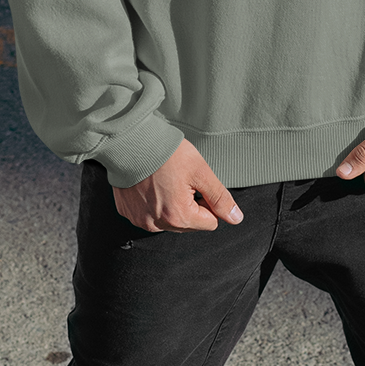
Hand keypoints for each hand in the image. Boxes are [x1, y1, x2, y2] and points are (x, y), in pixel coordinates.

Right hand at [113, 139, 243, 233]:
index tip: (196, 184)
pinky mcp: (128, 212)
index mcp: (178, 216)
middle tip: (180, 181)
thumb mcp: (201, 172)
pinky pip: (149, 215)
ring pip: (169, 221)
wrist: (130, 141)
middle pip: (189, 224)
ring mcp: (140, 220)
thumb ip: (220, 198)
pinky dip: (153, 203)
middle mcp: (157, 224)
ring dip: (171, 205)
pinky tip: (150, 185)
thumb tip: (236, 218)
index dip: (208, 202)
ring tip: (164, 181)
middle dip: (189, 205)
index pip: (210, 222)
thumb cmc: (166, 153)